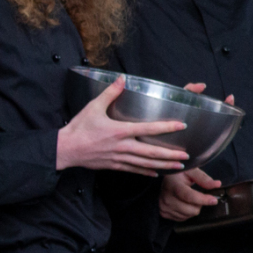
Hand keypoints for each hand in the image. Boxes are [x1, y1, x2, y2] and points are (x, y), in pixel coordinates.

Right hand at [56, 78, 190, 175]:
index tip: (182, 126)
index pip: (148, 129)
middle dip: (171, 154)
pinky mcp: (114, 166)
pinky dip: (147, 172)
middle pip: (151, 152)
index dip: (167, 127)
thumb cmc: (79, 128)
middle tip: (187, 155)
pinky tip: (158, 173)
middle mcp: (122, 146)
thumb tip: (122, 79)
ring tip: (180, 166)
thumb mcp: (93, 107)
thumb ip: (110, 93)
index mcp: (119, 131)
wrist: (65, 149)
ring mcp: (119, 158)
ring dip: (164, 165)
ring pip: (146, 164)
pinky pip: (134, 170)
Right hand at [160, 169, 222, 219]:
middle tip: (198, 196)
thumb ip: (204, 178)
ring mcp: (164, 207)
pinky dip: (187, 213)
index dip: (203, 200)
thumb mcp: (191, 171)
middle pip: (191, 209)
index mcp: (173, 185)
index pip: (189, 196)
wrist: (166, 181)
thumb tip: (217, 184)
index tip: (214, 200)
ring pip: (188, 215)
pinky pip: (182, 218)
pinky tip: (184, 204)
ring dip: (193, 209)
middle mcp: (167, 197)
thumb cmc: (179, 175)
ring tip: (190, 199)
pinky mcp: (164, 213)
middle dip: (200, 204)